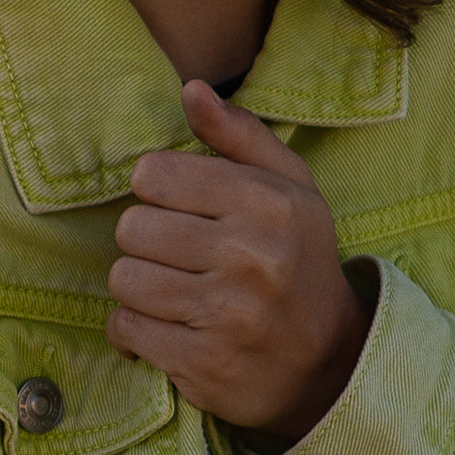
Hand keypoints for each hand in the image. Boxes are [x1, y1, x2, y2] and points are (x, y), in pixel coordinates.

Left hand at [110, 82, 370, 444]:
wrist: (330, 364)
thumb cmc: (298, 263)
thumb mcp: (290, 190)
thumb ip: (239, 135)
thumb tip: (190, 90)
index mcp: (269, 203)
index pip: (154, 174)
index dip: (157, 191)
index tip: (180, 210)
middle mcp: (250, 256)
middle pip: (132, 228)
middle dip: (146, 242)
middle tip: (178, 257)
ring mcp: (226, 314)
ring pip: (123, 279)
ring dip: (138, 286)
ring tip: (171, 292)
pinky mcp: (202, 364)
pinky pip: (126, 328)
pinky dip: (132, 329)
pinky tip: (163, 327)